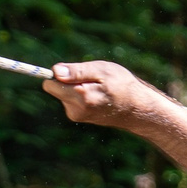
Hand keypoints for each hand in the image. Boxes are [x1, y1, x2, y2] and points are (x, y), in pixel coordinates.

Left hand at [43, 60, 170, 128]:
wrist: (136, 109)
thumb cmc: (122, 85)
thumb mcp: (102, 70)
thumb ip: (77, 71)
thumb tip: (55, 71)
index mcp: (81, 97)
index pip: (50, 85)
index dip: (58, 74)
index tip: (69, 70)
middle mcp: (75, 109)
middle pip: (56, 89)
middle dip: (68, 80)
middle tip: (91, 79)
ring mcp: (77, 115)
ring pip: (64, 94)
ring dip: (76, 87)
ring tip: (97, 87)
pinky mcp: (79, 117)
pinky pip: (70, 100)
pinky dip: (80, 95)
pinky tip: (96, 96)